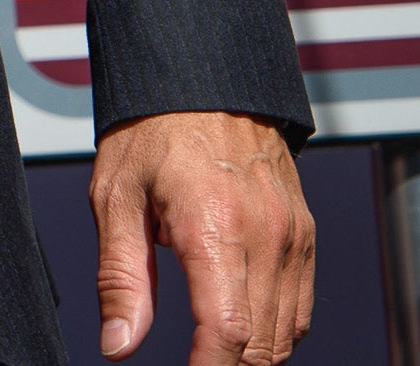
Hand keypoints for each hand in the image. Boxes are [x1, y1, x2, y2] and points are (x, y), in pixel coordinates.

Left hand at [90, 110, 313, 362]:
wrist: (204, 81)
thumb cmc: (150, 131)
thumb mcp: (114, 197)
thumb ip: (120, 278)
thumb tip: (118, 346)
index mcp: (215, 224)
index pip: (225, 330)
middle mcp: (266, 235)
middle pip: (261, 344)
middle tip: (193, 365)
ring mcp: (293, 237)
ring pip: (287, 333)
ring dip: (253, 357)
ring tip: (210, 355)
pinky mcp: (305, 236)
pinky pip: (299, 307)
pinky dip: (275, 331)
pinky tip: (241, 329)